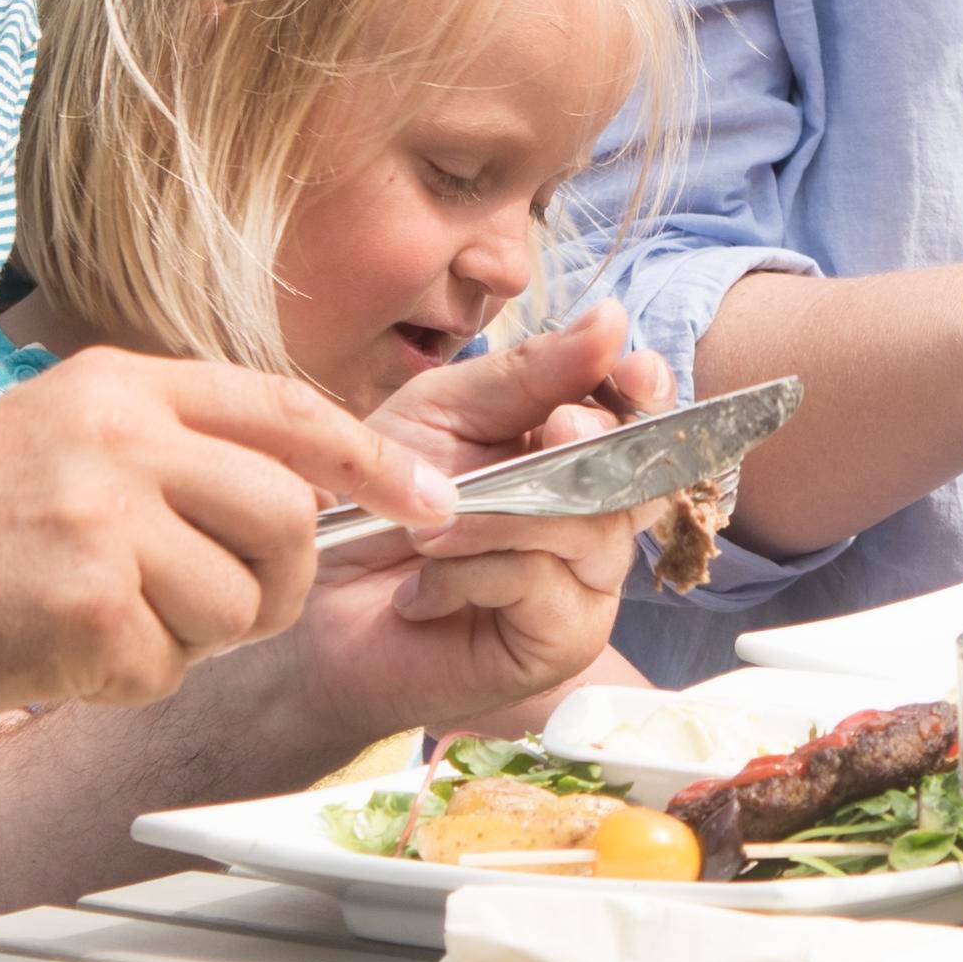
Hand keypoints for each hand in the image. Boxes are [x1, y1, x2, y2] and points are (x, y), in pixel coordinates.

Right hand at [0, 351, 447, 716]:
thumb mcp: (57, 433)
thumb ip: (169, 444)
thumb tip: (301, 487)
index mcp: (118, 384)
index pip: (285, 408)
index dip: (372, 458)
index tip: (430, 501)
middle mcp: (118, 438)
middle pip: (288, 515)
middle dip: (278, 579)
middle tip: (221, 604)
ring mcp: (101, 521)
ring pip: (238, 601)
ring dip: (192, 638)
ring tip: (105, 622)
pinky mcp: (84, 608)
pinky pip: (168, 666)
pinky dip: (125, 678)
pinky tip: (58, 654)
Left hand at [298, 310, 663, 725]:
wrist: (315, 604)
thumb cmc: (379, 501)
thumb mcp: (443, 413)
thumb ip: (528, 372)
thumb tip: (612, 319)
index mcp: (571, 450)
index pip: (640, 415)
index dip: (647, 392)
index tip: (631, 373)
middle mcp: (593, 517)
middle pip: (640, 474)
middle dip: (594, 445)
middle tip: (555, 431)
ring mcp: (583, 585)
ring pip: (593, 530)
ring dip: (503, 516)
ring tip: (426, 528)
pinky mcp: (562, 642)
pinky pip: (544, 586)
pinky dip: (473, 574)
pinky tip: (420, 590)